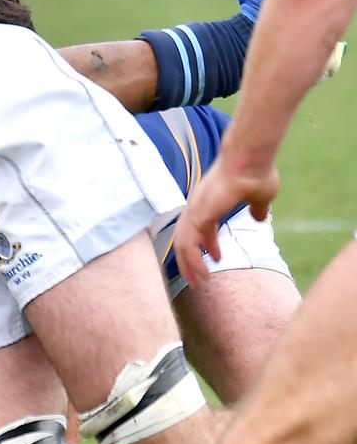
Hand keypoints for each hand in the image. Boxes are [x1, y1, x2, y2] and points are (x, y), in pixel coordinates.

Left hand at [173, 156, 279, 287]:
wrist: (250, 160)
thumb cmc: (256, 172)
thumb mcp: (260, 196)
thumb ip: (258, 208)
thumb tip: (260, 218)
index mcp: (209, 202)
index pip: (201, 228)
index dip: (207, 244)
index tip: (215, 258)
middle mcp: (198, 207)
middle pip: (186, 239)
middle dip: (191, 260)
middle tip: (198, 277)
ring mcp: (195, 210)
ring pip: (183, 244)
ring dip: (189, 265)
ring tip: (199, 283)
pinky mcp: (197, 215)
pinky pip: (188, 245)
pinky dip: (192, 261)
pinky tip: (201, 275)